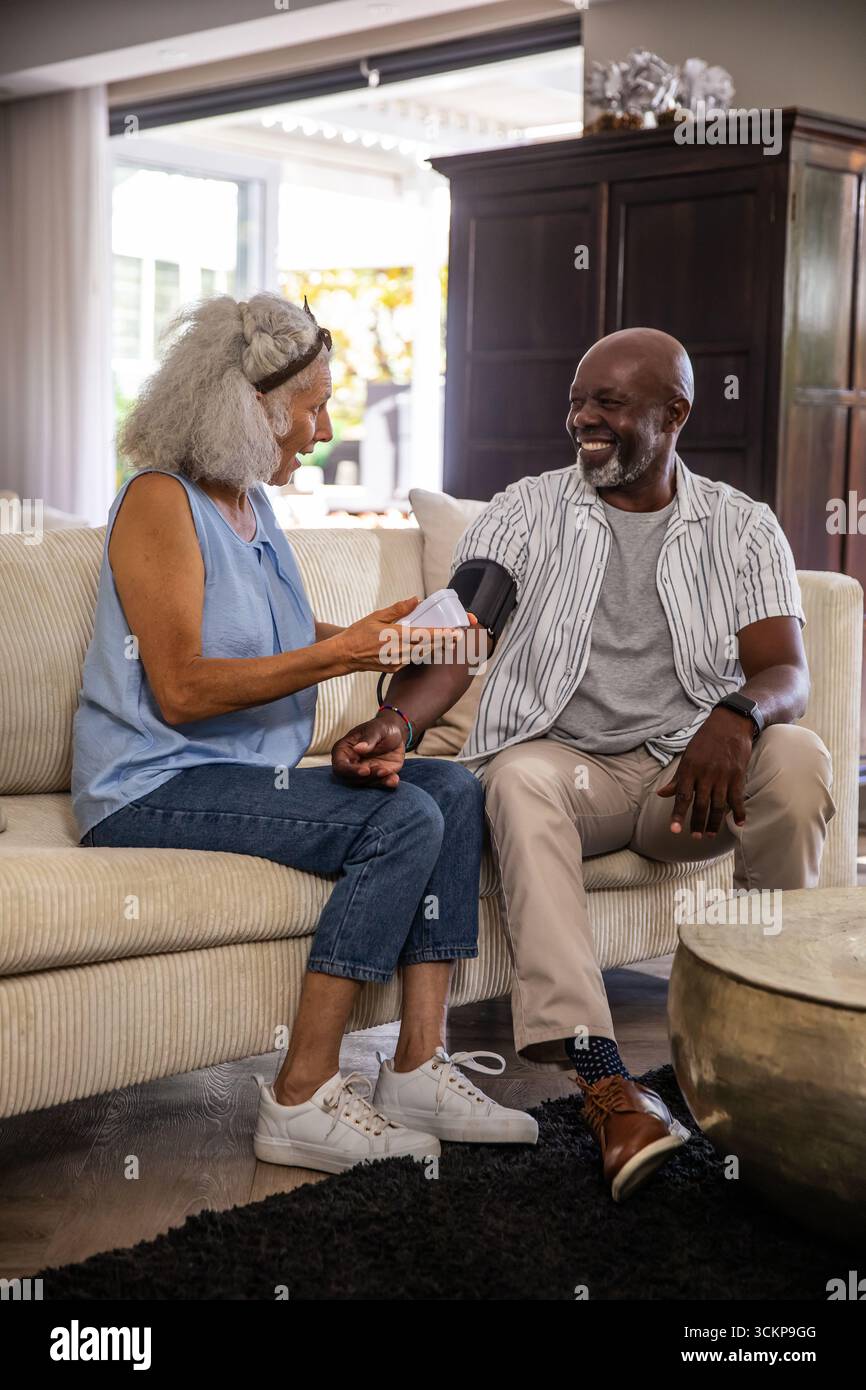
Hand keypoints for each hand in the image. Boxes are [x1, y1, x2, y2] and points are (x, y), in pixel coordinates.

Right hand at [331, 712, 407, 787]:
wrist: (396, 734)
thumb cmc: (381, 728)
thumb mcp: (377, 729)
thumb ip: (369, 738)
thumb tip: (358, 748)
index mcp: (344, 750)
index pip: (340, 766)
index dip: (350, 771)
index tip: (366, 770)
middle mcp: (350, 764)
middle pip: (351, 779)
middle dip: (367, 778)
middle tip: (383, 770)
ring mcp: (362, 772)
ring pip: (365, 784)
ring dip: (377, 781)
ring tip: (388, 771)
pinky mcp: (375, 777)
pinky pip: (379, 784)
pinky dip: (386, 783)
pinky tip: (394, 780)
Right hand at [332, 598, 466, 674]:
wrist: (345, 655)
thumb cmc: (358, 634)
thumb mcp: (377, 616)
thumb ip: (398, 609)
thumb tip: (415, 600)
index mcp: (395, 637)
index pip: (424, 635)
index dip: (441, 634)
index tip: (454, 632)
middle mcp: (399, 651)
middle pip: (428, 647)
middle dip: (444, 641)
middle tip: (458, 635)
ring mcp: (397, 662)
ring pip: (422, 654)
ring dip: (435, 648)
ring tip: (447, 641)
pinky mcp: (394, 668)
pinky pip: (413, 659)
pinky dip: (422, 653)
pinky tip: (428, 648)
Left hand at [656, 707, 753, 837]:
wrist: (730, 723)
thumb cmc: (705, 740)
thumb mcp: (687, 756)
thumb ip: (677, 778)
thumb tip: (662, 794)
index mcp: (690, 769)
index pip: (682, 796)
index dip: (678, 814)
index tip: (674, 830)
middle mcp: (705, 774)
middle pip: (701, 804)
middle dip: (697, 823)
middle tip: (695, 837)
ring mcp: (723, 775)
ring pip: (718, 805)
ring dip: (715, 823)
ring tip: (710, 835)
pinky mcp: (738, 775)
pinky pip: (738, 798)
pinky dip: (739, 812)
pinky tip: (739, 823)